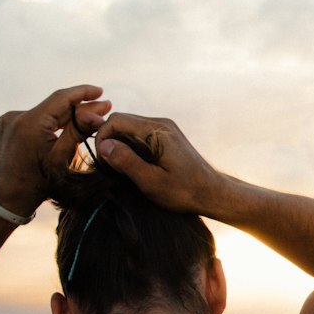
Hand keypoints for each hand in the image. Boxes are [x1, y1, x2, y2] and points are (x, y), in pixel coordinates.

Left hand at [0, 85, 110, 215]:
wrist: (5, 198)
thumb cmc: (36, 183)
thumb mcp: (60, 158)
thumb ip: (78, 132)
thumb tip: (98, 114)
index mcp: (30, 123)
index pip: (61, 98)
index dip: (83, 93)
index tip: (100, 91)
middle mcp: (16, 116)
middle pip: (54, 106)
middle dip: (79, 107)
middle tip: (103, 107)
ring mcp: (8, 119)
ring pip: (45, 112)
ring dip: (66, 114)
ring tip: (89, 115)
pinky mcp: (6, 125)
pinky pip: (34, 118)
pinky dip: (51, 120)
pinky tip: (67, 123)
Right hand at [94, 112, 223, 214]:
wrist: (211, 192)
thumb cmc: (184, 191)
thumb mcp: (151, 181)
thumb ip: (127, 162)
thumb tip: (104, 145)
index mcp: (157, 131)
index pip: (117, 121)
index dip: (102, 138)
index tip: (102, 161)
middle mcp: (161, 124)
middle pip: (122, 122)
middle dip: (109, 141)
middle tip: (108, 166)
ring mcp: (164, 129)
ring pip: (129, 128)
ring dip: (119, 145)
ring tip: (120, 168)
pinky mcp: (166, 137)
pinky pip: (140, 135)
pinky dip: (130, 147)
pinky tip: (132, 165)